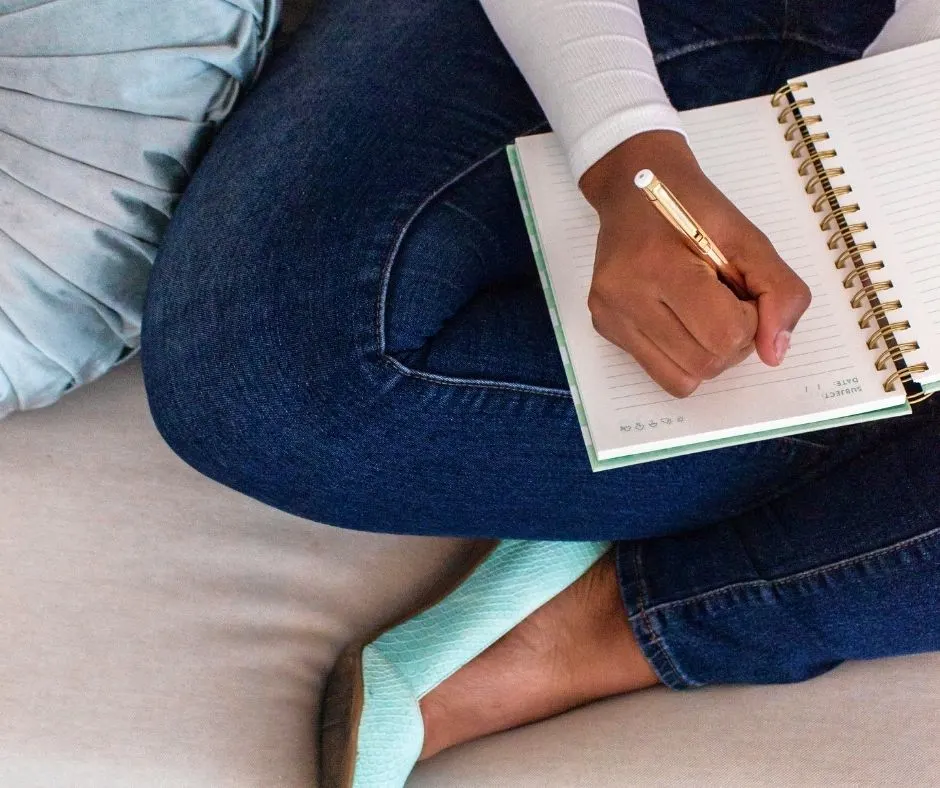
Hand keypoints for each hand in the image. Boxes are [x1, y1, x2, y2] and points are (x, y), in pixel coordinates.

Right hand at [579, 131, 811, 397]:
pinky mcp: (604, 328)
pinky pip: (661, 374)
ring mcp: (610, 317)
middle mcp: (625, 297)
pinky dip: (684, 356)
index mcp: (659, 265)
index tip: (739, 289)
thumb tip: (774, 353)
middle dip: (732, 340)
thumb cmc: (692, 207)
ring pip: (684, 379)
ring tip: (703, 313)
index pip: (726, 334)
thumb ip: (779, 292)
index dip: (750, 319)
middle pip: (706, 363)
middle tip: (725, 300)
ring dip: (709, 354)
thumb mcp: (749, 238)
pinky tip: (680, 320)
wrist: (633, 186)